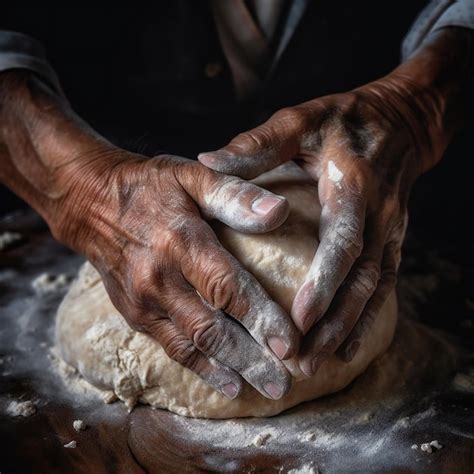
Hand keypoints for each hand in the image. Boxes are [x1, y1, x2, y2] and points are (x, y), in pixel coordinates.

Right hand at [0, 70, 298, 399]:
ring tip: (262, 389)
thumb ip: (234, 195)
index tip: (289, 346)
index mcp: (179, 242)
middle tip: (282, 384)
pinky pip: (171, 347)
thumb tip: (278, 211)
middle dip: (251, 359)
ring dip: (230, 370)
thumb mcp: (192, 177)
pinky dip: (200, 367)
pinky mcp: (135, 313)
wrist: (91, 203)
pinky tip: (224, 381)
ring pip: (193, 346)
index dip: (260, 318)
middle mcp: (160, 278)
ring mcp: (144, 301)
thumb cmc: (149, 187)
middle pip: (212, 328)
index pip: (227, 288)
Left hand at [198, 34, 459, 375]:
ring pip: (375, 290)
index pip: (342, 241)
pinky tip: (349, 345)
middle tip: (303, 358)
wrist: (402, 120)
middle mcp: (379, 216)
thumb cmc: (344, 119)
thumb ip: (258, 145)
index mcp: (353, 186)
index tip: (300, 317)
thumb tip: (208, 161)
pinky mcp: (393, 240)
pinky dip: (367, 319)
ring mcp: (391, 231)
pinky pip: (384, 285)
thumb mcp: (300, 121)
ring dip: (349, 329)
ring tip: (319, 362)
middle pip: (362, 279)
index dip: (324, 281)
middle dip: (334, 322)